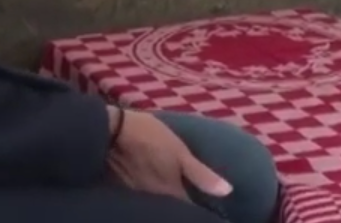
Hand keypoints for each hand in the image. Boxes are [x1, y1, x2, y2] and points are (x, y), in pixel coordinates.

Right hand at [106, 108, 231, 202]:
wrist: (112, 131)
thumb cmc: (151, 138)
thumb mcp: (180, 153)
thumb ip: (201, 175)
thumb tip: (228, 192)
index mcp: (170, 189)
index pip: (190, 207)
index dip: (202, 209)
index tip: (214, 210)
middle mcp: (155, 196)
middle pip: (173, 206)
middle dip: (185, 204)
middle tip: (198, 201)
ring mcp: (138, 191)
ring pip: (158, 201)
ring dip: (169, 199)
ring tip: (181, 194)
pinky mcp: (126, 184)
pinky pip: (143, 194)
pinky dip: (153, 191)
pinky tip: (156, 183)